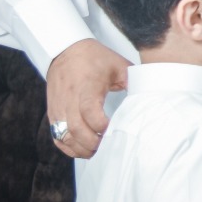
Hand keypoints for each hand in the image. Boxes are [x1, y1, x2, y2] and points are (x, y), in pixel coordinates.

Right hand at [46, 39, 130, 158]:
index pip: (91, 114)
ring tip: (96, 151)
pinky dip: (68, 147)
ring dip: (81, 148)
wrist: (66, 51)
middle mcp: (69, 100)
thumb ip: (133, 81)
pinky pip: (56, 136)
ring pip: (65, 137)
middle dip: (93, 144)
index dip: (103, 127)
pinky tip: (81, 148)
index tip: (114, 129)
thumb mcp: (118, 65)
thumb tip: (148, 95)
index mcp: (86, 88)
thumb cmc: (94, 58)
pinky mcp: (53, 113)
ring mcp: (59, 108)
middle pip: (77, 131)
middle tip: (107, 146)